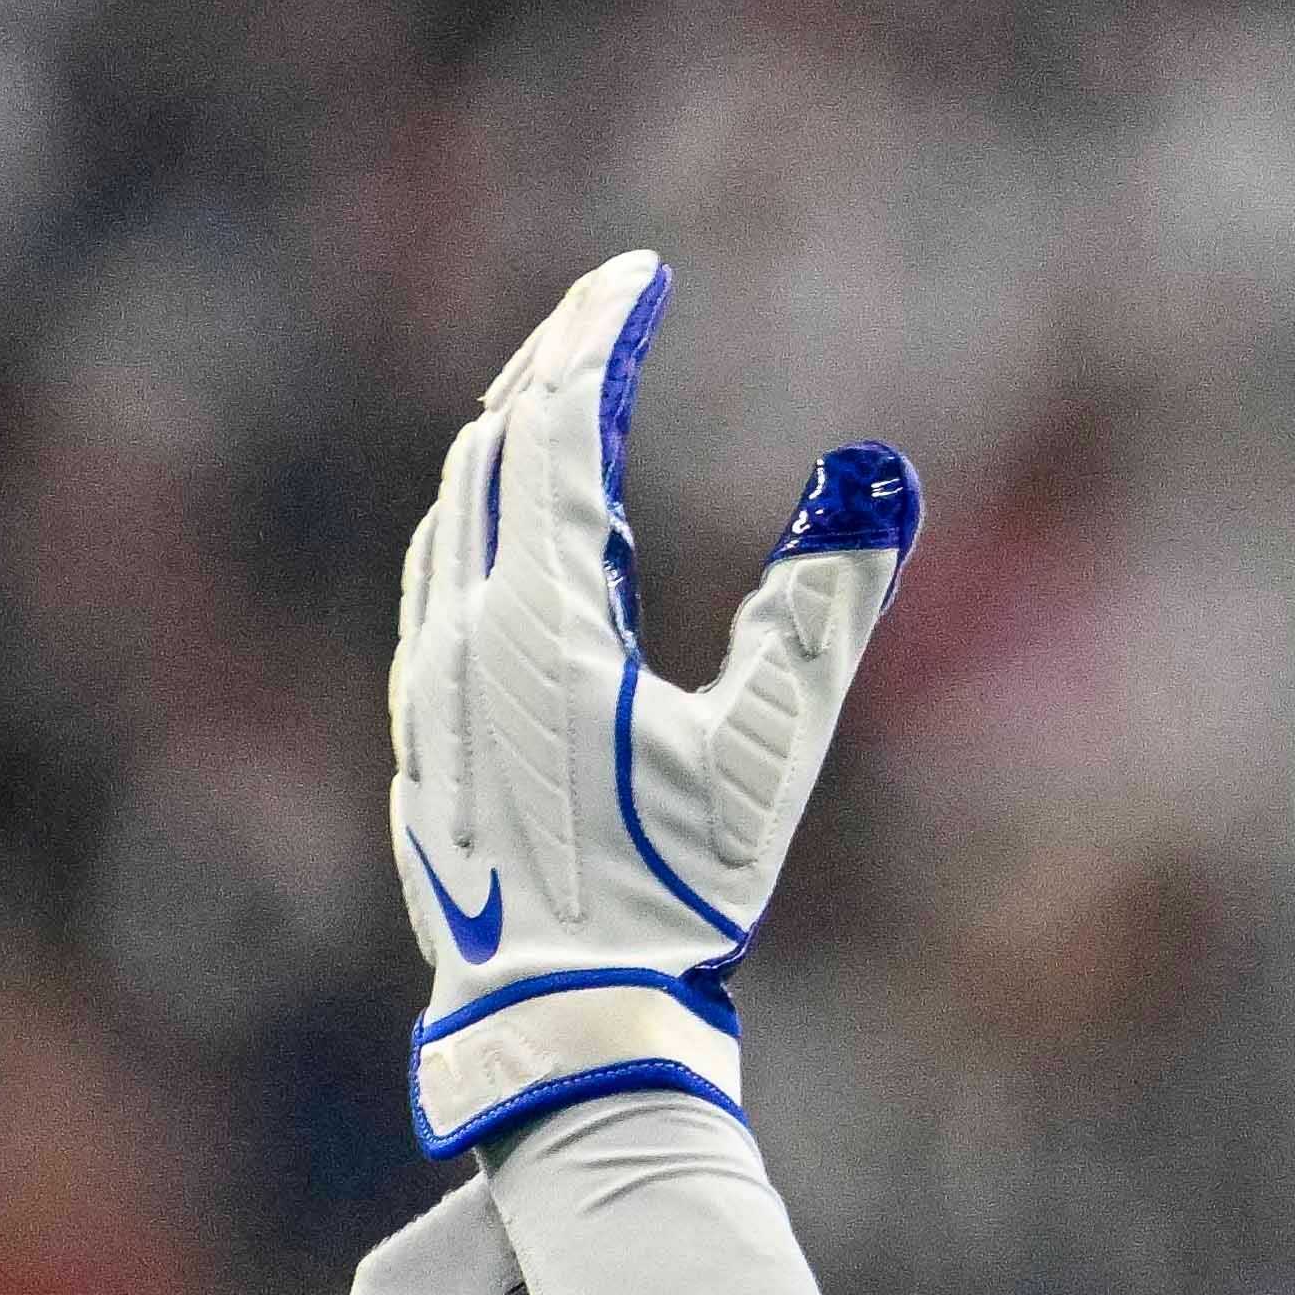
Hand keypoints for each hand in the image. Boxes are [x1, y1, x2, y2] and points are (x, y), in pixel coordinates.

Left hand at [353, 243, 916, 1294]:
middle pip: (491, 450)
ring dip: (509, 439)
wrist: (558, 1019)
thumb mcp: (765, 754)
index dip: (599, 337)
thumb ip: (818, 609)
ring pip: (453, 513)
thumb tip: (875, 477)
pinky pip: (438, 581)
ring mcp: (426, 683)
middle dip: (551, 365)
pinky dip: (482, 519)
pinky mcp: (419, 733)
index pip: (556, 429)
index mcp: (539, 619)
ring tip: (566, 396)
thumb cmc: (675, 896)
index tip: (640, 274)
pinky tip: (516, 533)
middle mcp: (462, 632)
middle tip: (609, 308)